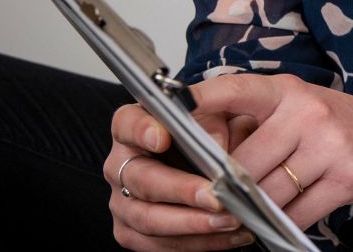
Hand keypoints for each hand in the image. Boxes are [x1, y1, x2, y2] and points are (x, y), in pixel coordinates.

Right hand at [106, 101, 259, 249]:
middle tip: (215, 196)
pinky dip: (200, 242)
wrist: (210, 161)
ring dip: (193, 223)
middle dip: (181, 190)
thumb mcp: (217, 114)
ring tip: (231, 220)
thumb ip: (214, 122)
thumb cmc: (213, 131)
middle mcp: (121, 165)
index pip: (127, 124)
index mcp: (133, 128)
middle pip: (141, 179)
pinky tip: (232, 235)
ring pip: (149, 219)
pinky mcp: (134, 231)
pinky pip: (161, 245)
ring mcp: (123, 202)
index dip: (142, 130)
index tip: (162, 137)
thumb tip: (218, 147)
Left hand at [186, 72, 352, 230]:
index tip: (162, 125)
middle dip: (226, 189)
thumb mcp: (299, 110)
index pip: (231, 91)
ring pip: (267, 193)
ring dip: (252, 213)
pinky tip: (277, 222)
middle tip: (211, 203)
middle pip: (243, 163)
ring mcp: (329, 145)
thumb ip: (256, 125)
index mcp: (287, 90)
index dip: (196, 106)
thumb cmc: (340, 126)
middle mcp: (307, 111)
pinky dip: (281, 224)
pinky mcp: (345, 178)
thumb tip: (203, 162)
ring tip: (241, 217)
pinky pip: (296, 213)